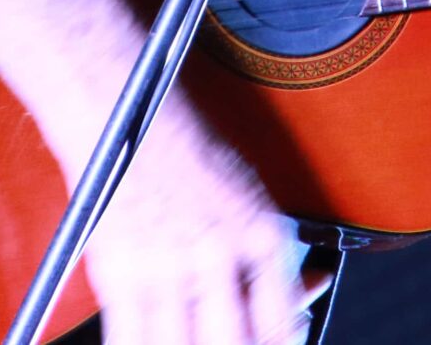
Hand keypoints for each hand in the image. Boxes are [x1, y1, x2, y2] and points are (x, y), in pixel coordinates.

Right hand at [84, 106, 326, 343]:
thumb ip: (282, 252)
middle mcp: (217, 252)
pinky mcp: (118, 270)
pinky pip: (130, 339)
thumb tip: (313, 289)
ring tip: (193, 338)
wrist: (128, 109)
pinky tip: (154, 340)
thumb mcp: (254, 197)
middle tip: (233, 341)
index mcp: (261, 233)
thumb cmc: (192, 155)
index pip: (283, 325)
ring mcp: (166, 263)